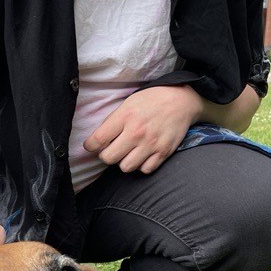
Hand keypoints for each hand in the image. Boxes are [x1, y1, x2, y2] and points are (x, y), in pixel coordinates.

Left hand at [83, 86, 203, 173]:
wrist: (181, 101)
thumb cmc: (151, 101)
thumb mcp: (128, 103)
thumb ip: (113, 121)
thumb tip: (97, 139)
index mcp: (125, 117)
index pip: (98, 140)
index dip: (90, 146)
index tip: (91, 146)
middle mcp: (137, 132)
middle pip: (109, 158)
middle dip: (106, 155)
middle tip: (111, 149)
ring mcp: (151, 144)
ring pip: (126, 167)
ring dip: (124, 162)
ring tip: (128, 153)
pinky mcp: (164, 152)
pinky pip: (145, 170)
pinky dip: (141, 165)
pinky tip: (142, 156)